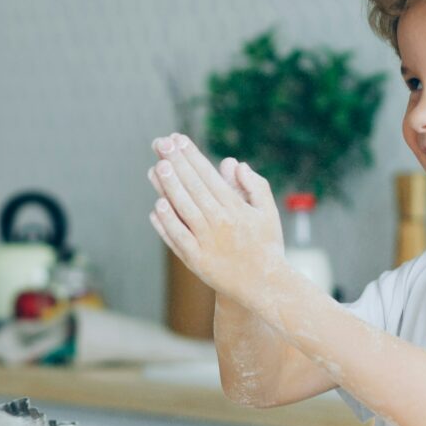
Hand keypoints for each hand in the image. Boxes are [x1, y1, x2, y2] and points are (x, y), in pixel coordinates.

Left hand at [147, 133, 285, 304]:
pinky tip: (157, 206)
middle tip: (161, 144)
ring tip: (157, 167)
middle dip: (177, 163)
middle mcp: (220, 222)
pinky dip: (166, 222)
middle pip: (194, 187)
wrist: (265, 286)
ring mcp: (207, 241)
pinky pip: (177, 238)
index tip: (179, 139)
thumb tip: (234, 163)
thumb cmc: (267, 246)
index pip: (209, 175)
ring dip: (169, 187)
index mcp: (237, 208)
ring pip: (183, 209)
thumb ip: (254, 186)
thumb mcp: (268, 213)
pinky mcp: (197, 260)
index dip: (192, 156)